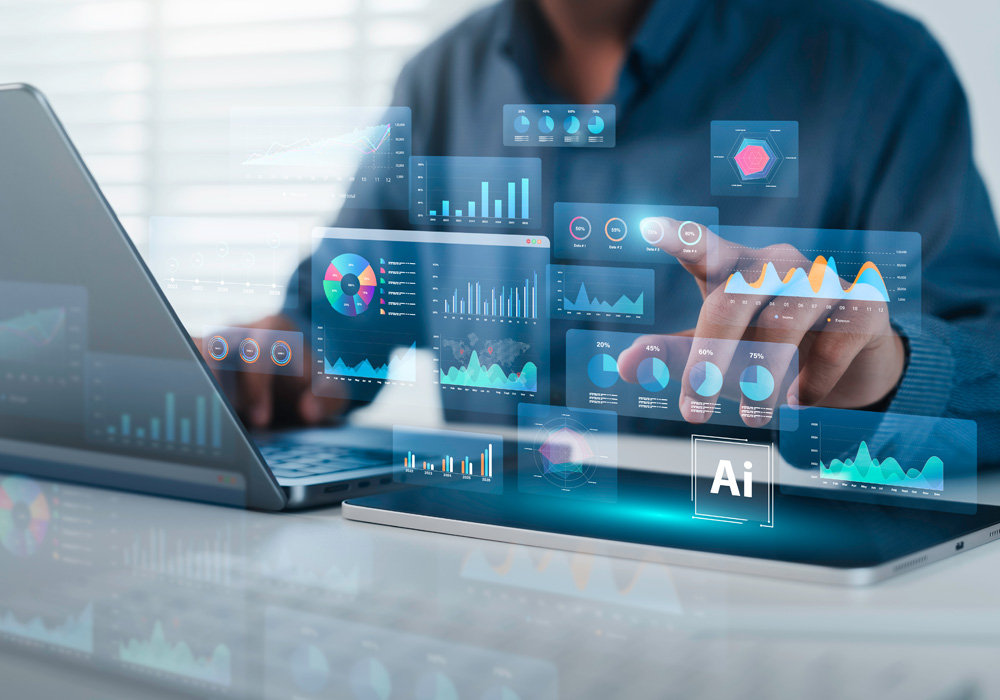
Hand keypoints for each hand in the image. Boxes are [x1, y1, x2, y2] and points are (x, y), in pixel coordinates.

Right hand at [194, 314, 346, 428]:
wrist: (293, 373)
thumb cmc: (308, 382)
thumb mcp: (329, 389)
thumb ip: (327, 398)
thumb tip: (309, 412)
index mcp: (275, 330)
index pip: (259, 348)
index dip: (257, 386)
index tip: (261, 420)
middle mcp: (241, 331)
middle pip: (218, 346)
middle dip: (221, 387)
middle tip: (227, 423)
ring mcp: (215, 342)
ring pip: (193, 353)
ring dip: (198, 386)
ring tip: (204, 420)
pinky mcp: (198, 358)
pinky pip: (182, 364)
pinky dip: (185, 387)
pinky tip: (191, 416)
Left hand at [617, 218, 906, 425]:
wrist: (852, 364)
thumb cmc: (768, 350)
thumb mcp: (720, 353)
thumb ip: (674, 356)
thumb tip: (622, 366)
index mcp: (737, 269)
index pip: (706, 248)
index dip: (681, 238)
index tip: (650, 227)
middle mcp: (778, 264)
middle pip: (731, 300)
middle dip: (709, 360)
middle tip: (692, 413)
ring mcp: (824, 280)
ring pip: (782, 325)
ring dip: (760, 381)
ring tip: (752, 418)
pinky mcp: (864, 305)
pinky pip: (832, 346)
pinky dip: (813, 384)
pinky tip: (804, 401)